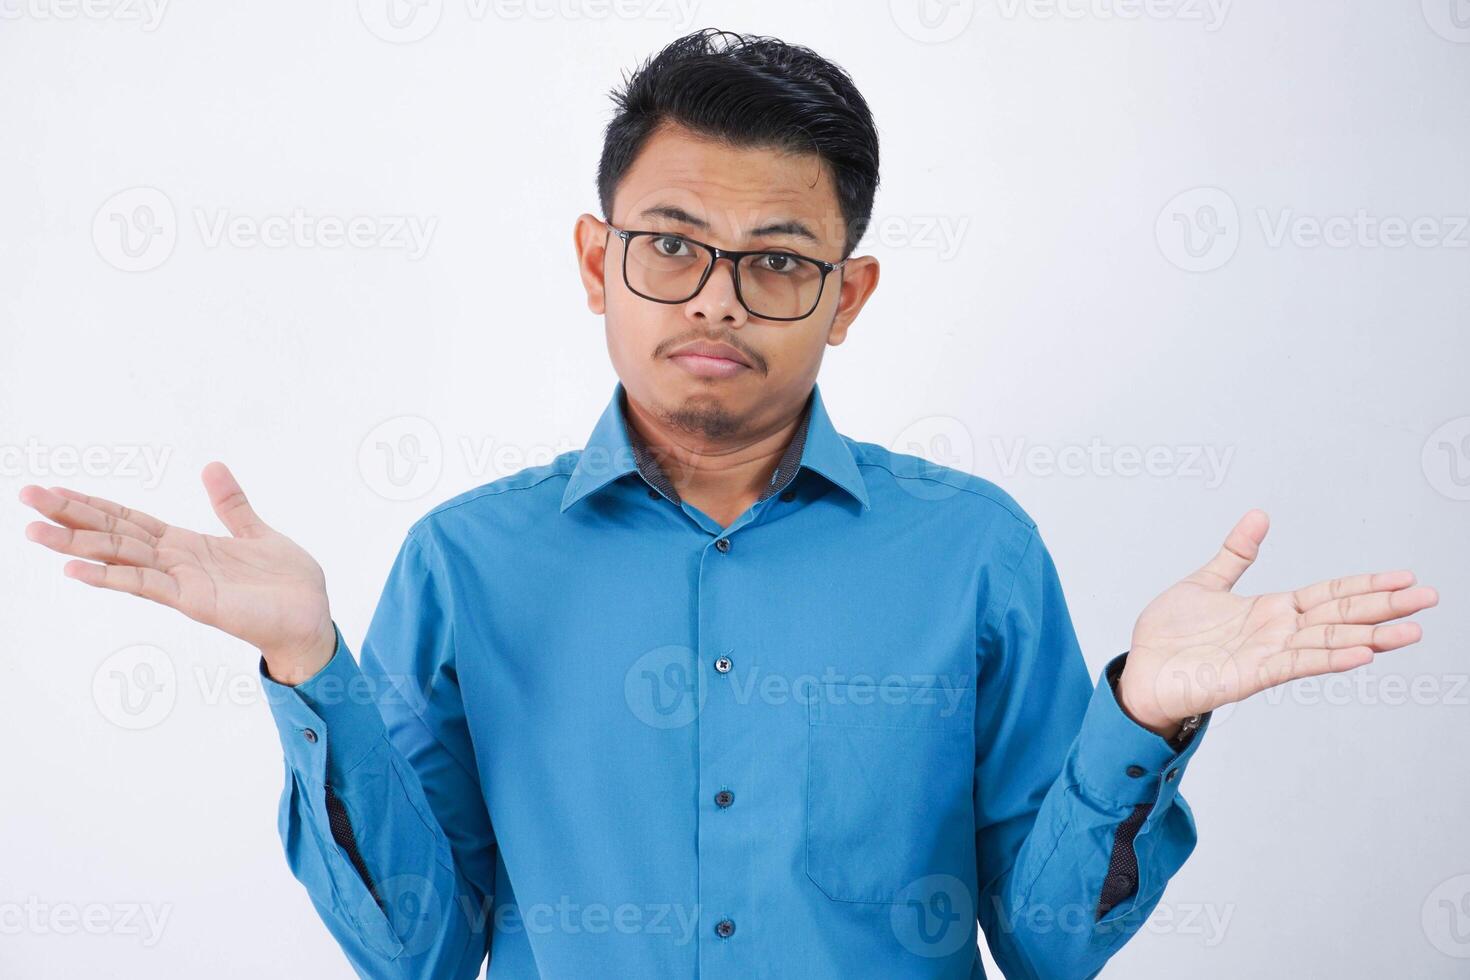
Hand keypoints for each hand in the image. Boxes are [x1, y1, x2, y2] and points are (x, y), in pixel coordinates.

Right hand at [19, 461, 335, 684]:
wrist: (312, 618)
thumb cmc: (286, 583)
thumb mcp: (256, 532)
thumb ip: (230, 504)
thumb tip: (211, 466)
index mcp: (187, 544)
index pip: (129, 519)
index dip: (93, 503)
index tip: (53, 488)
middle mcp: (176, 562)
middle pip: (113, 534)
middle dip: (70, 516)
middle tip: (25, 496)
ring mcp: (181, 583)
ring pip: (120, 557)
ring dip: (76, 544)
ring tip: (34, 531)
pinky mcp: (196, 602)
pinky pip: (148, 586)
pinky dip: (113, 577)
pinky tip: (77, 570)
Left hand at [1117, 509, 1437, 739]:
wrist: (1142, 671)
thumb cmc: (1170, 636)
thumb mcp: (1205, 582)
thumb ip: (1236, 553)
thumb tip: (1258, 516)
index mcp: (1270, 609)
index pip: (1329, 593)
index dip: (1365, 583)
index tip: (1404, 576)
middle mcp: (1277, 632)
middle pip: (1340, 615)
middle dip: (1384, 606)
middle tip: (1429, 598)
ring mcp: (1268, 655)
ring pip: (1329, 642)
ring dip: (1371, 636)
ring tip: (1411, 630)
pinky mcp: (1252, 675)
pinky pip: (1297, 664)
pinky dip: (1330, 658)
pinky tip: (1362, 653)